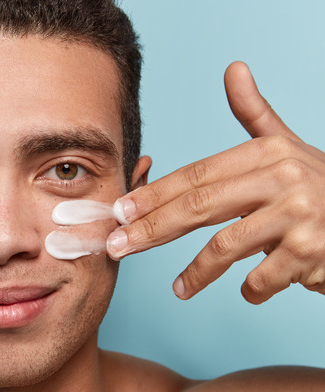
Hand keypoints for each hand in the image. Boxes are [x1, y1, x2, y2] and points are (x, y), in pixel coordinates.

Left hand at [106, 61, 324, 303]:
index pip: (197, 174)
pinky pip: (262, 278)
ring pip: (225, 247)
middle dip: (152, 229)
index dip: (154, 194)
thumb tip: (233, 68)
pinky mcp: (311, 252)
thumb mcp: (290, 146)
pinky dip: (253, 290)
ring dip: (196, 274)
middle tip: (118, 247)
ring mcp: (300, 215)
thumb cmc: (321, 185)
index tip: (120, 211)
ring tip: (179, 290)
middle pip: (200, 206)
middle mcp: (284, 178)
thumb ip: (256, 113)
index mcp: (268, 152)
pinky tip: (249, 291)